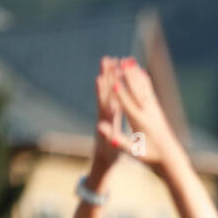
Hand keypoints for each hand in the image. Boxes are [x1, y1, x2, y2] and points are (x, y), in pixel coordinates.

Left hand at [88, 58, 122, 185]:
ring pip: (106, 89)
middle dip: (106, 75)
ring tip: (109, 59)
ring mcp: (104, 111)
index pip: (108, 101)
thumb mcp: (111, 148)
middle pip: (105, 91)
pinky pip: (110, 93)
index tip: (112, 76)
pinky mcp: (107, 111)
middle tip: (108, 60)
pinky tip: (116, 72)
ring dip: (107, 74)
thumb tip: (101, 127)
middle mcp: (103, 113)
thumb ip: (108, 137)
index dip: (110, 89)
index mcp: (107, 121)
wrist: (102, 158)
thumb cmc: (109, 155)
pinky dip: (112, 82)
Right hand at [102, 58, 182, 172]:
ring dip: (135, 73)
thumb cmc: (151, 158)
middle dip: (129, 76)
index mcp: (141, 124)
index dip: (121, 94)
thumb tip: (110, 139)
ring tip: (129, 60)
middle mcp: (149, 114)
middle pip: (137, 92)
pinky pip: (150, 92)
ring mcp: (154, 111)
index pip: (129, 106)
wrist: (171, 158)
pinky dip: (145, 80)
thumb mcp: (135, 153)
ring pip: (143, 88)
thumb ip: (122, 144)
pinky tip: (142, 71)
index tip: (114, 81)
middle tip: (121, 61)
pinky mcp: (158, 111)